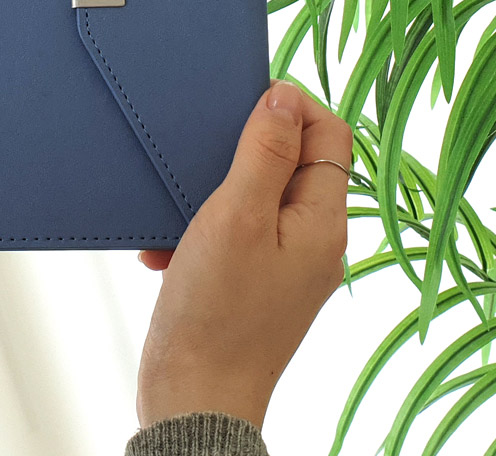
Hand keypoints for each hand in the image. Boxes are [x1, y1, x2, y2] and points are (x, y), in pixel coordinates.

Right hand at [134, 79, 351, 431]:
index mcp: (322, 221)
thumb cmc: (216, 311)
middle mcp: (312, 239)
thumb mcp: (237, 216)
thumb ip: (265, 153)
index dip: (291, 106)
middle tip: (203, 149)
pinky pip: (231, 231)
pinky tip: (166, 247)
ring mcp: (283, 262)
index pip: (330, 133)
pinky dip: (198, 229)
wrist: (192, 397)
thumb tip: (284, 97)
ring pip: (254, 194)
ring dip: (210, 190)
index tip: (241, 103)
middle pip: (291, 160)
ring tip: (178, 206)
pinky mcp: (251, 280)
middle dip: (241, 147)